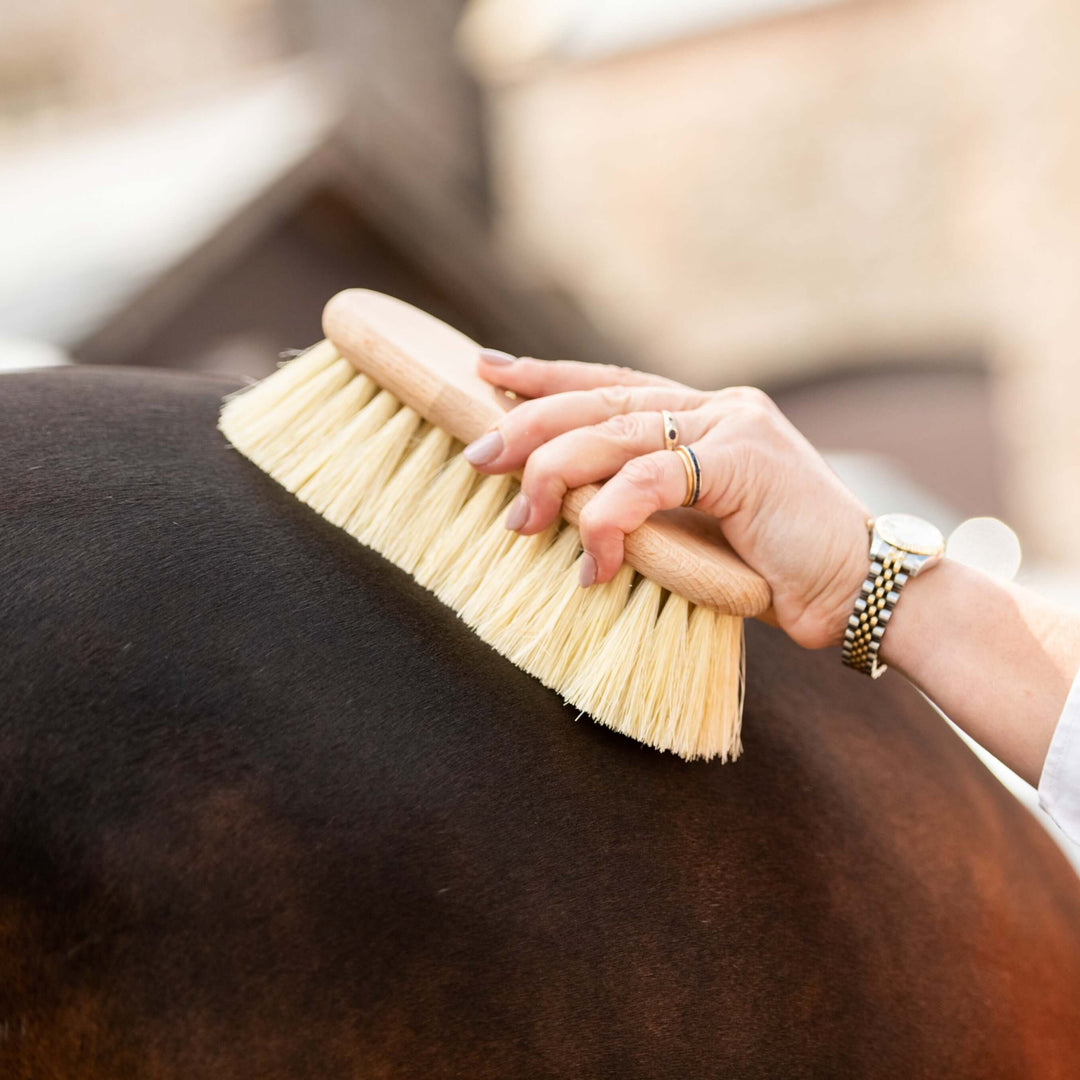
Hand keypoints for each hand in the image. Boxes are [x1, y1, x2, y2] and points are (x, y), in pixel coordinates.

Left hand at [464, 351, 871, 650]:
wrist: (859, 592)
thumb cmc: (776, 569)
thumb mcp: (698, 528)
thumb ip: (647, 505)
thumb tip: (570, 511)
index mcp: (708, 415)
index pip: (612, 385)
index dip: (548, 377)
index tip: (490, 372)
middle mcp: (719, 407)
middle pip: (601, 401)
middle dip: (531, 425)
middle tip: (479, 455)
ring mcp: (735, 427)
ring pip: (616, 433)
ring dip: (555, 474)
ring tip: (519, 517)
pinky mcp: (745, 461)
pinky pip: (651, 480)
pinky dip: (610, 520)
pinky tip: (593, 561)